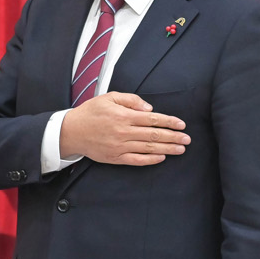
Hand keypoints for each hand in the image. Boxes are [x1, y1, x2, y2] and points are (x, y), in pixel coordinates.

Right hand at [59, 92, 189, 166]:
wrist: (72, 131)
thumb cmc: (91, 112)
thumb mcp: (110, 98)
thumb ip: (131, 100)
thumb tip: (150, 109)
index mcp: (124, 116)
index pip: (153, 119)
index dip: (169, 122)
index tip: (181, 125)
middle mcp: (124, 132)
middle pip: (154, 135)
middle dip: (173, 137)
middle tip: (187, 139)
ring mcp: (120, 146)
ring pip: (148, 148)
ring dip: (167, 149)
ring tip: (180, 149)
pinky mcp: (115, 158)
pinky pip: (136, 160)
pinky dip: (150, 160)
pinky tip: (162, 158)